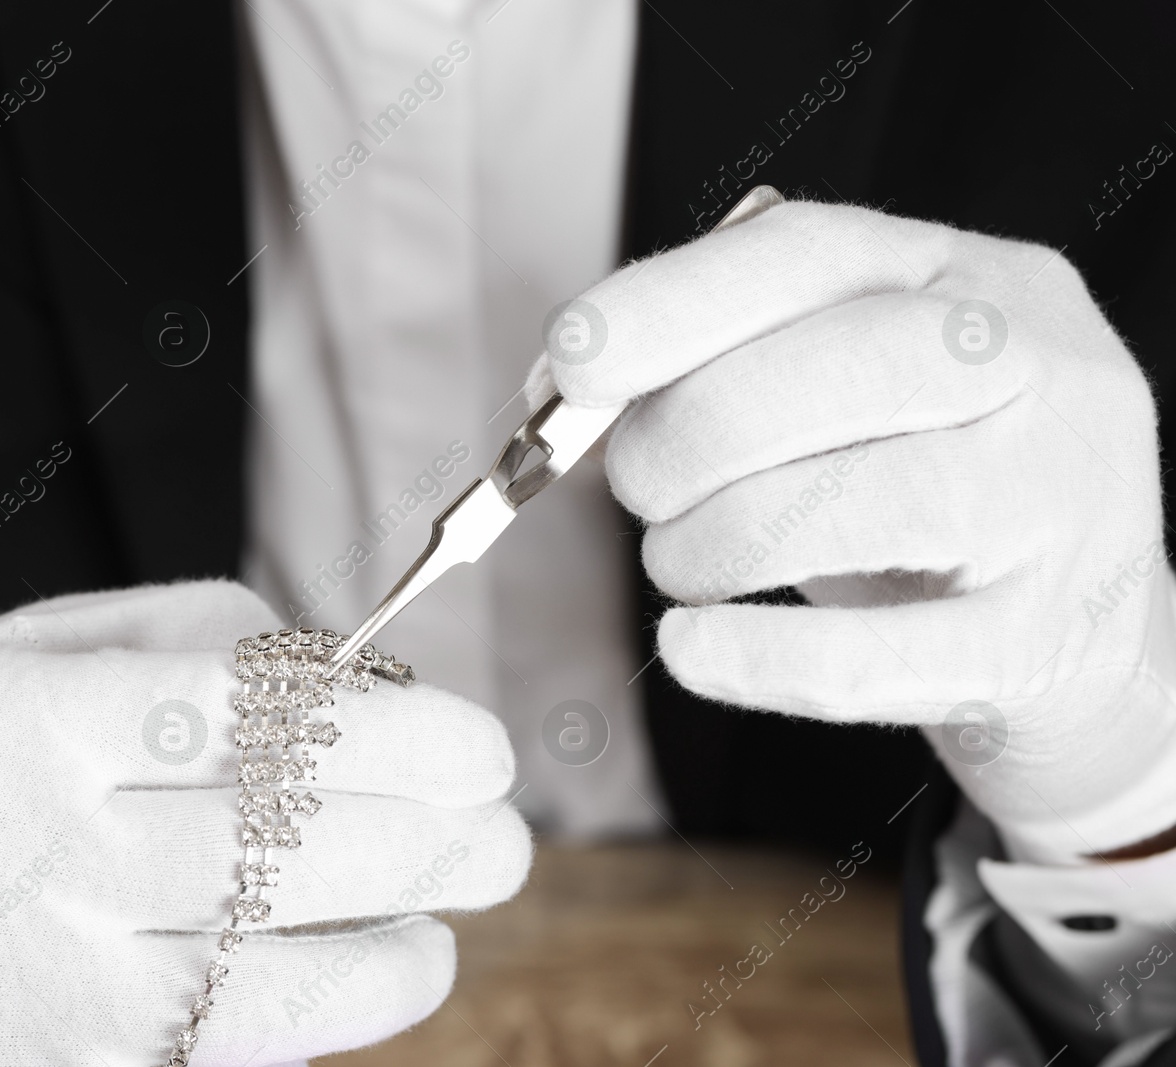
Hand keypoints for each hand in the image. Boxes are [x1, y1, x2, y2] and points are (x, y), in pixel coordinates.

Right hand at [0, 581, 529, 1064]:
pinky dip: (337, 1010)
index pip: (242, 721)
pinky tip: (400, 966)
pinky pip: (226, 1052)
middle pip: (276, 849)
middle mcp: (32, 853)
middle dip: (425, 838)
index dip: (388, 736)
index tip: (479, 744)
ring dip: (402, 937)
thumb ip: (188, 640)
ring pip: (265, 971)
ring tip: (466, 894)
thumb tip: (352, 680)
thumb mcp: (26, 650)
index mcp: (28, 720)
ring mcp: (36, 983)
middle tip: (505, 824)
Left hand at [534, 199, 1175, 863]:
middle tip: (638, 489)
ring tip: (680, 560)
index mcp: (974, 279)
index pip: (813, 254)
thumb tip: (577, 385)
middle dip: (683, 438)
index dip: (674, 302)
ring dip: (707, 544)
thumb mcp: (857, 389)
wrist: (1087, 628)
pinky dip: (752, 658)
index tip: (573, 357)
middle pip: (826, 373)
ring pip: (843, 508)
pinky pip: (869, 658)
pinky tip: (690, 649)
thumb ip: (732, 357)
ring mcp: (1055, 505)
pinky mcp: (1038, 643)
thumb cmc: (927, 483)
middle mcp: (1037, 369)